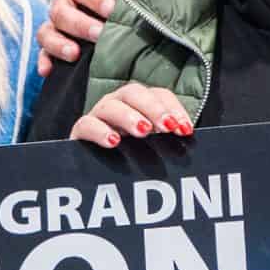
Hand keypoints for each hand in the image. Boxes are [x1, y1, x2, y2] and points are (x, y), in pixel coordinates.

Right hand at [34, 0, 147, 74]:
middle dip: (79, 23)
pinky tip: (49, 70)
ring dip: (58, 42)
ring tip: (74, 53)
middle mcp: (67, 2)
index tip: (111, 8)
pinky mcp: (57, 46)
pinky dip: (44, 61)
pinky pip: (43, 53)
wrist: (134, 13)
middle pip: (60, 10)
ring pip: (47, 31)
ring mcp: (60, 26)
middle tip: (99, 34)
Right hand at [67, 82, 193, 146]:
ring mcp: (98, 115)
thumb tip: (189, 140)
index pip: (159, 95)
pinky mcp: (80, 131)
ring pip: (111, 105)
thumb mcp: (155, 149)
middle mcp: (119, 103)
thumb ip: (170, 142)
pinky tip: (113, 142)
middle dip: (153, 109)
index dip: (173, 108)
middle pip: (134, 93)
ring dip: (129, 116)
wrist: (98, 176)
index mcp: (141, 104)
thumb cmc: (133, 158)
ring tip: (143, 131)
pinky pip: (86, 124)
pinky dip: (99, 131)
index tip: (185, 130)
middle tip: (167, 128)